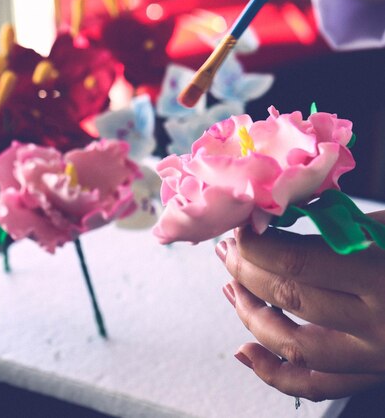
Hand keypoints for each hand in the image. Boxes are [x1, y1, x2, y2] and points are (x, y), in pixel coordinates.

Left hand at [216, 211, 384, 400]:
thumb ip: (341, 225)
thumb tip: (283, 216)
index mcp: (381, 277)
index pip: (298, 261)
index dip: (258, 244)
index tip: (240, 227)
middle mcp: (374, 324)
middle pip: (288, 297)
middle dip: (247, 270)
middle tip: (229, 249)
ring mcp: (371, 357)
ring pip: (291, 345)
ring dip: (249, 314)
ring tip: (230, 286)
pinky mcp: (370, 375)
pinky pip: (314, 384)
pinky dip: (272, 372)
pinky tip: (245, 350)